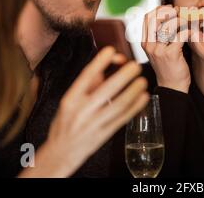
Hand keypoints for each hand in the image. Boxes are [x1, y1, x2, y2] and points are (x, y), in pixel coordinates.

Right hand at [18, 46, 148, 177]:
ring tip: (142, 81)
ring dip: (133, 91)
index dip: (99, 62)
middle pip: (106, 90)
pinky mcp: (104, 134)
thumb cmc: (66, 121)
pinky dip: (135, 107)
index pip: (85, 77)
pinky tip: (143, 97)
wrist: (60, 152)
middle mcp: (81, 111)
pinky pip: (123, 119)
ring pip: (118, 105)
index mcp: (70, 99)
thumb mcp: (69, 101)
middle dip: (123, 76)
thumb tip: (105, 64)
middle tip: (135, 66)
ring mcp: (94, 124)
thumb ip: (87, 84)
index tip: (111, 50)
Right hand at [141, 5, 190, 92]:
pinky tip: (191, 33)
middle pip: (156, 18)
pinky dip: (188, 31)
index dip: (159, 9)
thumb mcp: (159, 50)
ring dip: (181, 20)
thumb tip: (171, 14)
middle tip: (180, 12)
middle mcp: (149, 45)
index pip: (147, 18)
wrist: (172, 87)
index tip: (170, 8)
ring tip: (188, 22)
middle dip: (169, 12)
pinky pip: (180, 35)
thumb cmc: (168, 66)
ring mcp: (158, 50)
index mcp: (145, 42)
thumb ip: (161, 35)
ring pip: (169, 25)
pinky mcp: (170, 54)